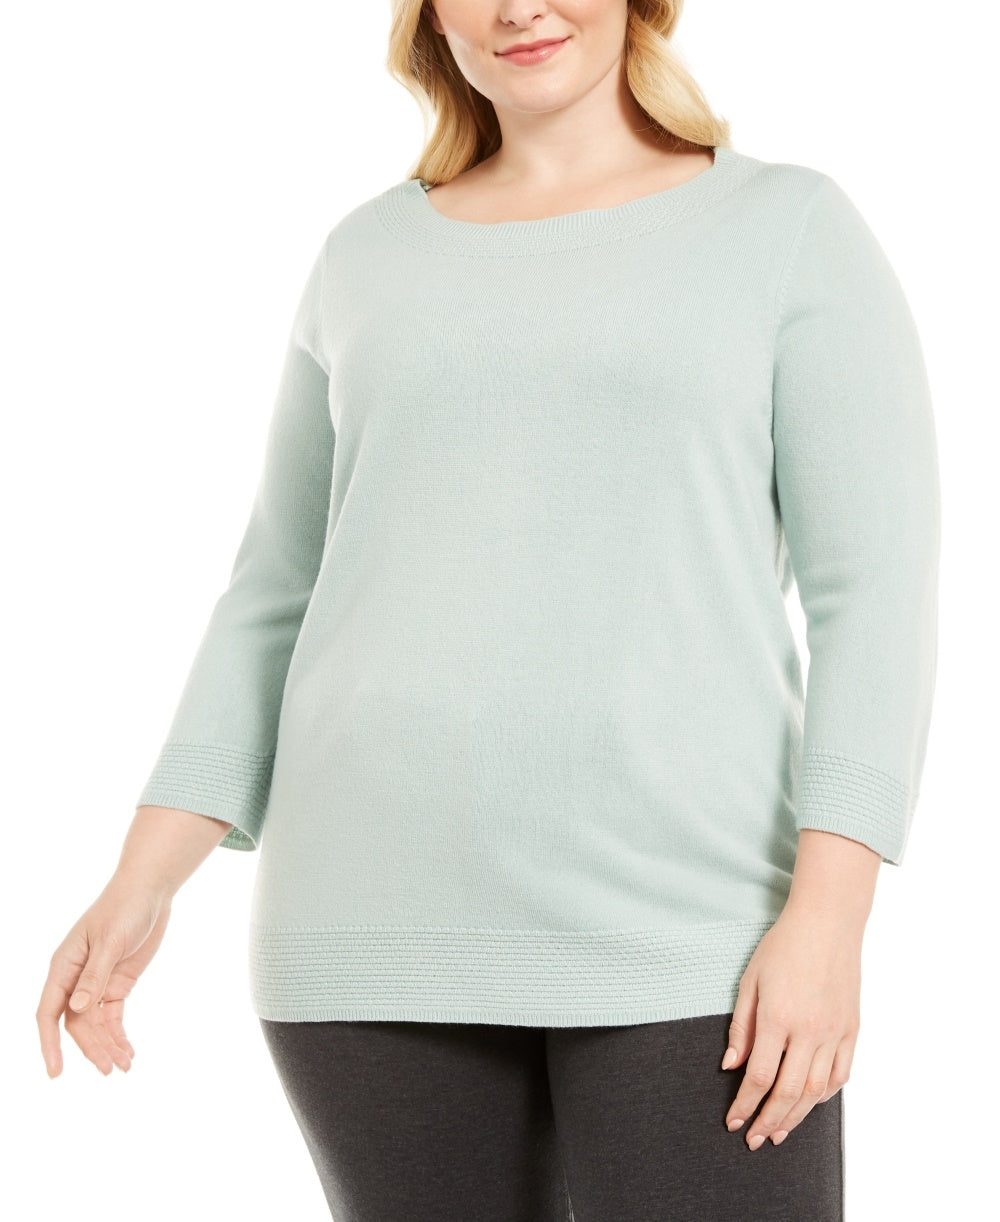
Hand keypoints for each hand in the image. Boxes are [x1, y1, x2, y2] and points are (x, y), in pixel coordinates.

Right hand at [36, 875, 172, 1077]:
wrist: (150, 891)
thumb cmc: (125, 908)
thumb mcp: (111, 940)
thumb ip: (95, 975)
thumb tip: (76, 1009)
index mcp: (64, 966)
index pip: (49, 1012)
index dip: (49, 1043)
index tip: (56, 1072)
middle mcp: (76, 978)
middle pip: (76, 1024)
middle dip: (90, 1048)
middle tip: (108, 1070)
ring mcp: (97, 982)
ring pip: (95, 1024)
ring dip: (107, 1046)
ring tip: (125, 1066)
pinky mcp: (117, 983)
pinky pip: (113, 1016)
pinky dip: (119, 1034)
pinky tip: (129, 1052)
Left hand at [721, 903, 860, 1148]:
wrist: (827, 923)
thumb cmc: (783, 946)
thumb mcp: (750, 980)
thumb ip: (741, 1027)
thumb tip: (730, 1066)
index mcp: (778, 1017)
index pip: (759, 1075)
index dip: (745, 1104)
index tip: (733, 1121)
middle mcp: (809, 1030)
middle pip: (788, 1091)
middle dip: (768, 1120)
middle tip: (754, 1139)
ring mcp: (835, 1032)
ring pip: (816, 1091)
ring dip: (796, 1116)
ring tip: (779, 1131)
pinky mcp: (852, 1029)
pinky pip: (840, 1074)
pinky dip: (825, 1095)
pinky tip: (809, 1103)